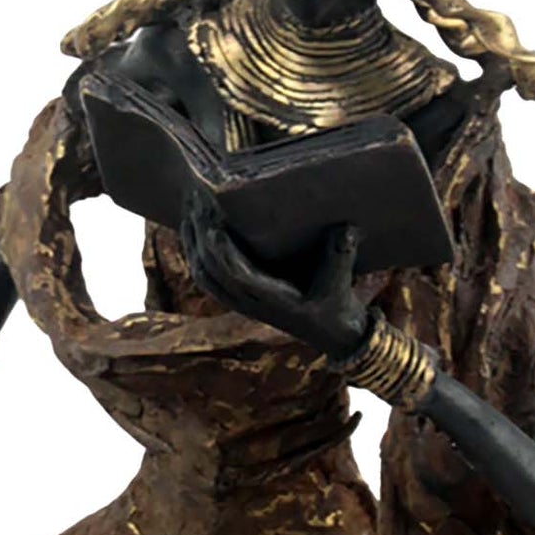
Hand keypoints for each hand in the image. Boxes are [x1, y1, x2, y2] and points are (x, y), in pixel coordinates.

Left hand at [177, 202, 369, 357]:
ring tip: (188, 207)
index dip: (224, 255)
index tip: (214, 228)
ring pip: (203, 274)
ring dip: (192, 241)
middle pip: (213, 272)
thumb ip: (341, 256)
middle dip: (200, 236)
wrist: (333, 334)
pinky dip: (194, 252)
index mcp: (273, 301)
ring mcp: (240, 302)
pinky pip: (206, 276)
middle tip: (196, 200)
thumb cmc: (337, 306)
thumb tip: (346, 227)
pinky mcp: (237, 296)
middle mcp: (250, 303)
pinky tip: (190, 228)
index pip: (239, 278)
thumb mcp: (341, 283)